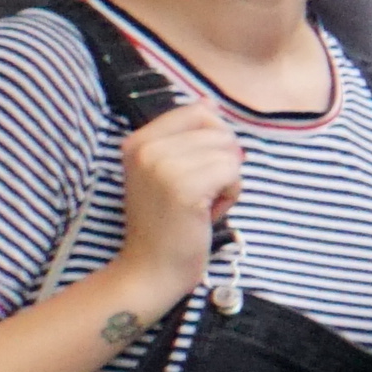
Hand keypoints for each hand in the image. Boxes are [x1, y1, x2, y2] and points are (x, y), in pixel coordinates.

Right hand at [112, 105, 246, 299]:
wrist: (150, 269)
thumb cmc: (169, 223)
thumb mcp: (168, 172)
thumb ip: (186, 138)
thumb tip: (209, 102)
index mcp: (137, 141)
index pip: (199, 111)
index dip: (214, 141)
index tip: (193, 173)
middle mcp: (144, 148)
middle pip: (219, 131)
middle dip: (222, 164)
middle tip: (196, 195)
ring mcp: (161, 166)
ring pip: (230, 152)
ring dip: (227, 182)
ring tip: (199, 206)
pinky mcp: (183, 187)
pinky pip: (233, 172)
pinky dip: (230, 195)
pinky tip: (206, 214)